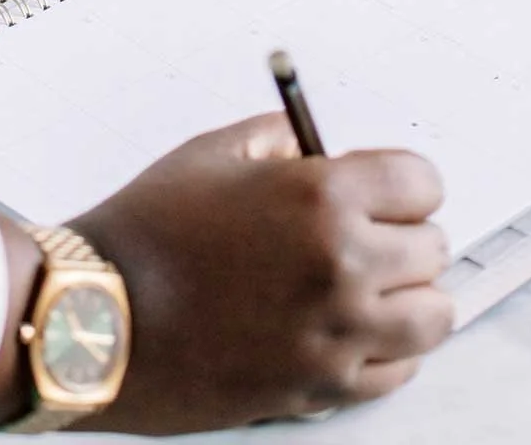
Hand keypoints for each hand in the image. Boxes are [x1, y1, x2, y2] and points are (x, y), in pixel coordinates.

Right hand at [0, 115, 451, 432]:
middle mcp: (343, 266)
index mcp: (322, 197)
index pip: (421, 183)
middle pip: (432, 249)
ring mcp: (337, 335)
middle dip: (402, 235)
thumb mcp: (213, 153)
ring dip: (408, 297)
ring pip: (432, 317)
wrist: (98, 317)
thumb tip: (318, 148)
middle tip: (366, 234)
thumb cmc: (147, 233)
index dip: (400, 182)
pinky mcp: (322, 390)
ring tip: (368, 286)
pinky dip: (385, 351)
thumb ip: (281, 140)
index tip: (384, 189)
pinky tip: (347, 330)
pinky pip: (398, 372)